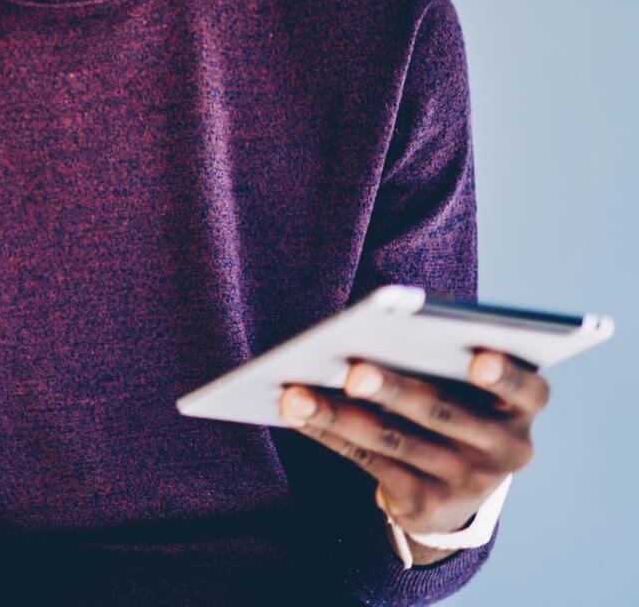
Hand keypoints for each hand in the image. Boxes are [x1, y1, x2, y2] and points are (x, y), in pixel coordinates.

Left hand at [279, 349, 546, 534]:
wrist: (454, 485)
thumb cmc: (455, 397)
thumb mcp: (464, 379)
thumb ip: (442, 347)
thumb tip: (387, 319)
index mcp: (521, 407)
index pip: (527, 389)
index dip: (505, 375)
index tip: (480, 357)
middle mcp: (504, 448)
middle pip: (441, 412)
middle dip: (393, 389)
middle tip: (353, 371)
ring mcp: (466, 481)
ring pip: (393, 439)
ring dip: (338, 414)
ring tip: (295, 393)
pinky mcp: (426, 503)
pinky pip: (368, 461)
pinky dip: (328, 431)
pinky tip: (297, 411)